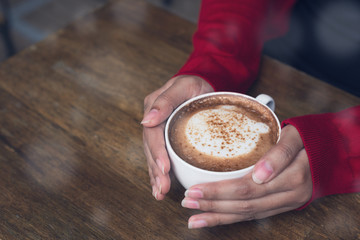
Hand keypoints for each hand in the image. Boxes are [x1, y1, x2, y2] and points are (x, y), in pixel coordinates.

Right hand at [142, 75, 213, 199]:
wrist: (201, 83)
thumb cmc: (194, 84)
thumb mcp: (183, 86)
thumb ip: (165, 101)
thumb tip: (147, 120)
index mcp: (154, 109)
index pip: (153, 134)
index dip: (157, 152)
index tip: (164, 168)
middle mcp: (153, 122)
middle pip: (151, 149)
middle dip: (156, 170)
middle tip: (162, 188)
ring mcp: (158, 131)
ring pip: (154, 156)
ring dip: (156, 176)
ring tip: (159, 193)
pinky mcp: (166, 139)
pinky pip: (160, 157)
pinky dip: (159, 173)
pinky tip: (160, 187)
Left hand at [181, 125, 311, 228]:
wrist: (330, 151)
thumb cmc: (309, 139)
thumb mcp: (296, 136)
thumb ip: (279, 154)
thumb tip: (259, 175)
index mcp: (290, 177)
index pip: (246, 189)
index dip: (218, 192)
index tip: (194, 190)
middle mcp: (287, 195)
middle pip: (243, 205)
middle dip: (212, 205)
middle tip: (187, 202)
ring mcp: (284, 203)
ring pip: (247, 215)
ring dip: (218, 217)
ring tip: (194, 218)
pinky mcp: (280, 206)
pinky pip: (253, 216)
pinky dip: (231, 219)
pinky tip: (214, 219)